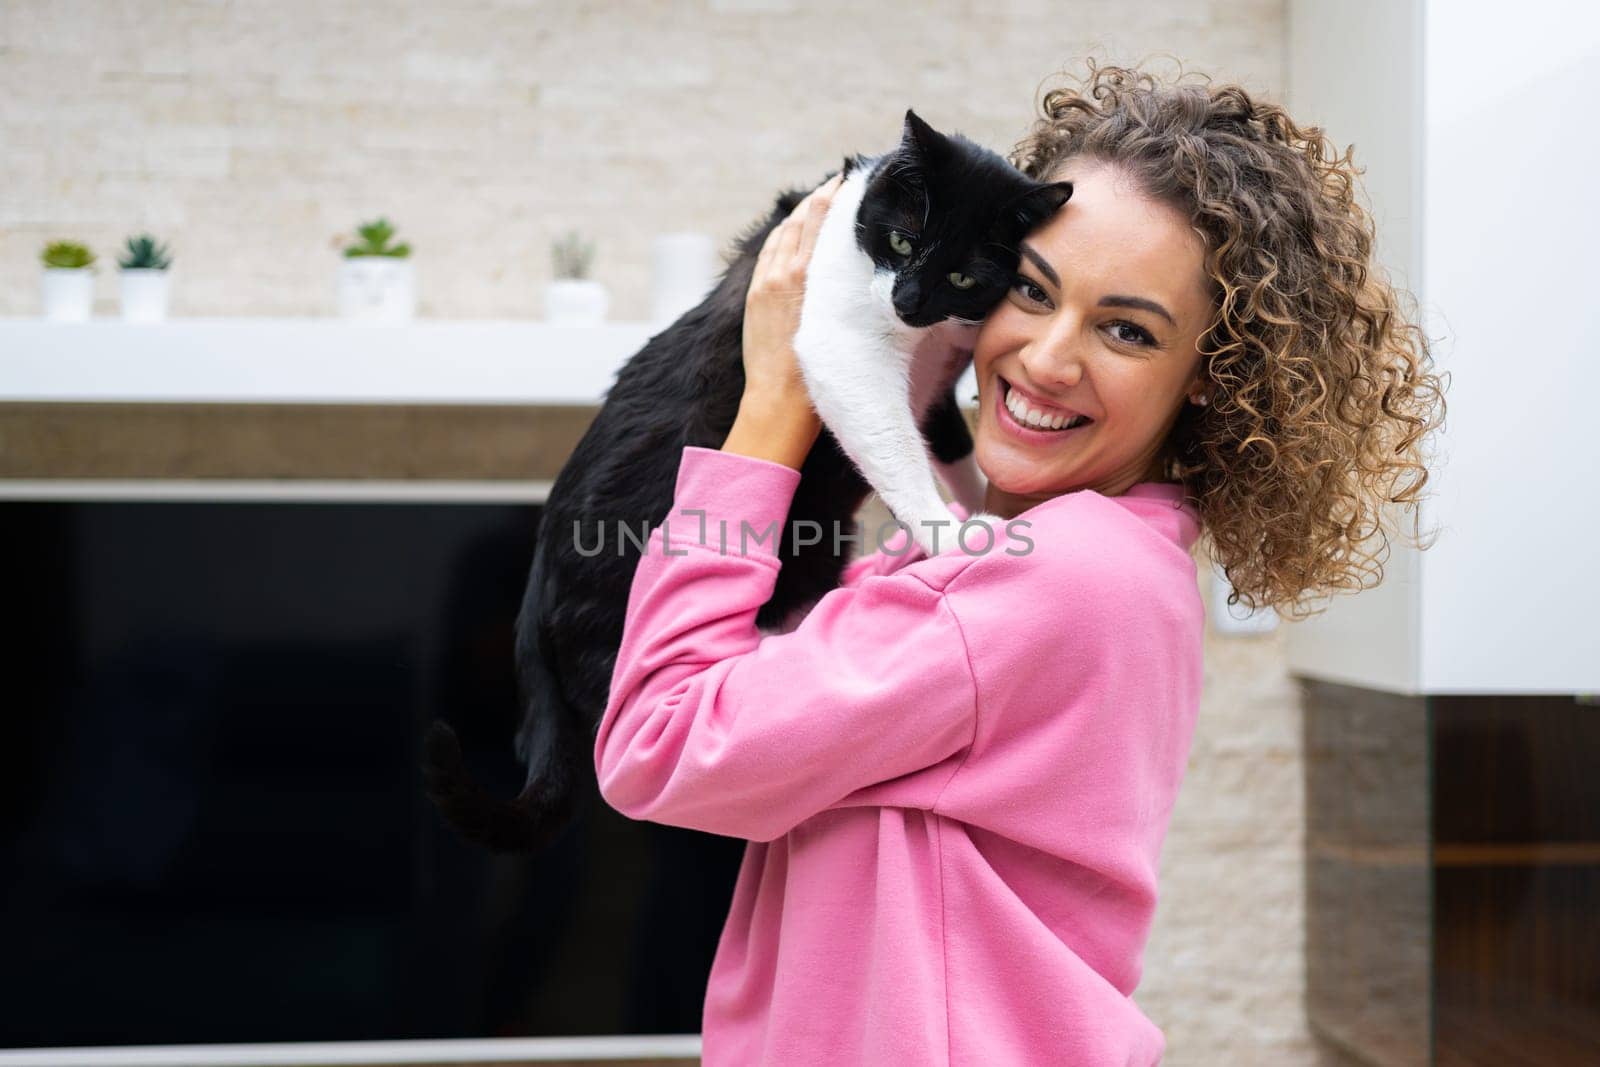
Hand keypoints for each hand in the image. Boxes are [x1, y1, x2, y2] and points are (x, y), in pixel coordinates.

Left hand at [741, 173, 844, 402]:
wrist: (779, 403)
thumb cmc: (818, 374)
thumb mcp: (842, 323)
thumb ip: (846, 286)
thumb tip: (861, 260)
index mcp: (806, 277)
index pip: (821, 219)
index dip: (836, 193)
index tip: (853, 177)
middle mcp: (783, 273)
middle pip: (803, 219)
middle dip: (822, 197)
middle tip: (842, 180)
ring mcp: (766, 283)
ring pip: (784, 232)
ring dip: (802, 212)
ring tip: (821, 198)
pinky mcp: (756, 296)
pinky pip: (769, 252)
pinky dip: (783, 234)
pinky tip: (792, 229)